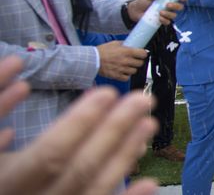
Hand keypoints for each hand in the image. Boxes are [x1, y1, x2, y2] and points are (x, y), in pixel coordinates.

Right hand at [0, 60, 157, 194]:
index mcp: (9, 182)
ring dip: (124, 156)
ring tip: (148, 124)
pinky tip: (150, 182)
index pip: (50, 154)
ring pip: (95, 189)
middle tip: (142, 99)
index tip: (107, 92)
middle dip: (114, 130)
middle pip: (81, 168)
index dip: (80, 123)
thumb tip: (20, 79)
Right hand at [96, 41, 146, 80]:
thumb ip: (124, 44)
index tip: (142, 54)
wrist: (92, 60)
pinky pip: (127, 78)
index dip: (143, 54)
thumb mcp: (114, 43)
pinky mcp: (117, 76)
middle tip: (135, 60)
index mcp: (127, 52)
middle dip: (138, 61)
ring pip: (134, 71)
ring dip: (132, 68)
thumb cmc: (102, 51)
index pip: (143, 54)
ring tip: (127, 66)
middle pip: (140, 63)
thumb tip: (131, 43)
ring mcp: (122, 69)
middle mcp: (126, 61)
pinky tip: (123, 71)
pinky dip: (126, 75)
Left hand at [125, 0, 183, 24]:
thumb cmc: (143, 1)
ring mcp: (167, 13)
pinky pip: (168, 22)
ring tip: (160, 12)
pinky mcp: (162, 20)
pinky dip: (164, 20)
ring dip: (169, 14)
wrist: (134, 11)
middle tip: (168, 5)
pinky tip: (159, 18)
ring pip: (174, 15)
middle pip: (180, 7)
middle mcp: (170, 6)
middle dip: (176, 6)